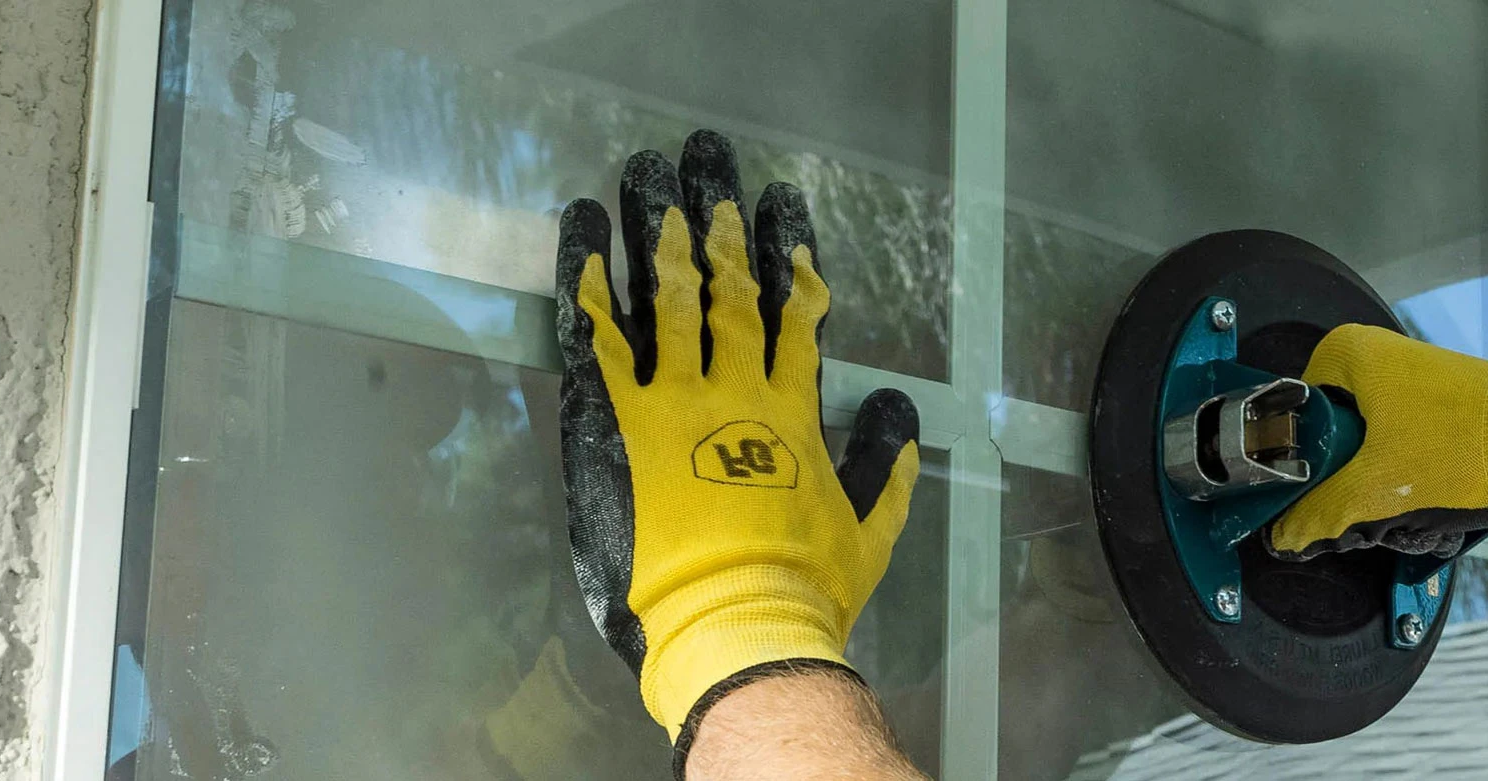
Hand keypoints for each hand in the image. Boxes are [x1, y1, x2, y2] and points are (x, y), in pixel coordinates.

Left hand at [554, 130, 920, 743]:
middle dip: (718, 221)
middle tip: (709, 165)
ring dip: (659, 233)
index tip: (781, 206)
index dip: (788, 253)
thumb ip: (886, 468)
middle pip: (727, 287)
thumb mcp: (869, 530)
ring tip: (651, 177)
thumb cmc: (805, 584)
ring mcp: (672, 398)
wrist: (737, 619)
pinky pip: (596, 336)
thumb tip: (902, 412)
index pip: (793, 313)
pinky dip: (589, 280)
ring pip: (667, 296)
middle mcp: (733, 388)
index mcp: (791, 411)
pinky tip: (584, 232)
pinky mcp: (616, 419)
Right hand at [1267, 324, 1487, 557]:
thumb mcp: (1383, 487)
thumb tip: (1284, 534)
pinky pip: (1406, 438)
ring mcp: (1419, 377)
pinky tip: (1424, 496)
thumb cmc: (1470, 444)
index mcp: (1353, 352)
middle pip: (1333, 427)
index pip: (1294, 409)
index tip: (1306, 493)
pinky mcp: (1450, 401)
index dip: (1297, 456)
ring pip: (1372, 437)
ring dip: (1376, 476)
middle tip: (1350, 506)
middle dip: (1341, 471)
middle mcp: (1383, 353)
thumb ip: (1323, 511)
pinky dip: (1408, 469)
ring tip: (1392, 505)